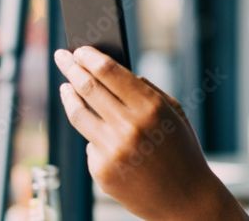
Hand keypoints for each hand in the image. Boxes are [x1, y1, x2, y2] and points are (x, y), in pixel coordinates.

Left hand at [53, 46, 246, 220]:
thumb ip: (146, 90)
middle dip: (70, 68)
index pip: (108, 72)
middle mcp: (128, 127)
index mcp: (151, 107)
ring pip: (78, 114)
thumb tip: (112, 71)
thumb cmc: (181, 151)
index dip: (89, 57)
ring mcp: (112, 151)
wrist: (186, 199)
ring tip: (65, 87)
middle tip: (62, 57)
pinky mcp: (102, 171)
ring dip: (68, 95)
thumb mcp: (174, 114)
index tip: (78, 49)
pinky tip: (101, 134)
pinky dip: (95, 135)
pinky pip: (91, 144)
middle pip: (87, 88)